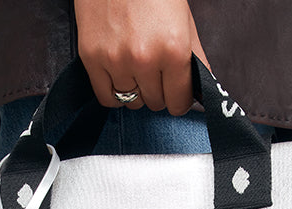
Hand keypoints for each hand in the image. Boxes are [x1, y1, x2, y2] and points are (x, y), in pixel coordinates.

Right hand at [73, 0, 210, 114]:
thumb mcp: (184, 23)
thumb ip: (195, 61)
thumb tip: (199, 95)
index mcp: (174, 50)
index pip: (179, 103)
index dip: (179, 99)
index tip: (176, 93)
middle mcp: (145, 60)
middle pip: (155, 103)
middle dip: (158, 91)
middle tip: (155, 71)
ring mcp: (116, 60)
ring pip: (131, 101)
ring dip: (136, 90)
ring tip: (136, 66)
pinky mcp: (92, 58)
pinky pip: (107, 97)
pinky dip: (115, 92)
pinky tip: (120, 76)